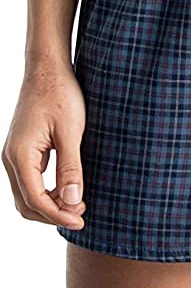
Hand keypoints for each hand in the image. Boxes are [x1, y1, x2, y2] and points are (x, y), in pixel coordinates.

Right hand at [2, 59, 86, 229]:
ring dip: (49, 204)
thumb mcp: (71, 131)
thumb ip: (71, 168)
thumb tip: (72, 202)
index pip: (35, 200)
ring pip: (26, 194)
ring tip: (77, 202)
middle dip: (52, 214)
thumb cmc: (60, 93)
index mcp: (20, 155)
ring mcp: (14, 154)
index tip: (81, 220)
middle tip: (81, 214)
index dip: (58, 215)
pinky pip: (29, 181)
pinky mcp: (22, 149)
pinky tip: (67, 188)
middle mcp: (11, 157)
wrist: (47, 67)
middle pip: (26, 203)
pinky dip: (46, 191)